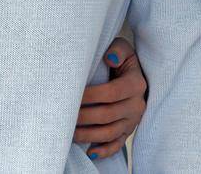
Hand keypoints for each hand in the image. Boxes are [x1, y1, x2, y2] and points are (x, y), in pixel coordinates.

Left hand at [74, 37, 147, 159]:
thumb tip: (110, 58)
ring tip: (69, 132)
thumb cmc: (120, 59)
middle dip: (84, 117)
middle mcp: (137, 105)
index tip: (72, 95)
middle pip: (108, 115)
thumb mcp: (122, 48)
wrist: (133, 73)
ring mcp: (133, 121)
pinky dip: (104, 151)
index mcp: (135, 84)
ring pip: (110, 133)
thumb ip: (117, 50)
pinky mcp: (128, 131)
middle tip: (64, 115)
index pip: (111, 93)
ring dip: (88, 135)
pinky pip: (117, 145)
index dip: (90, 95)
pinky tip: (89, 151)